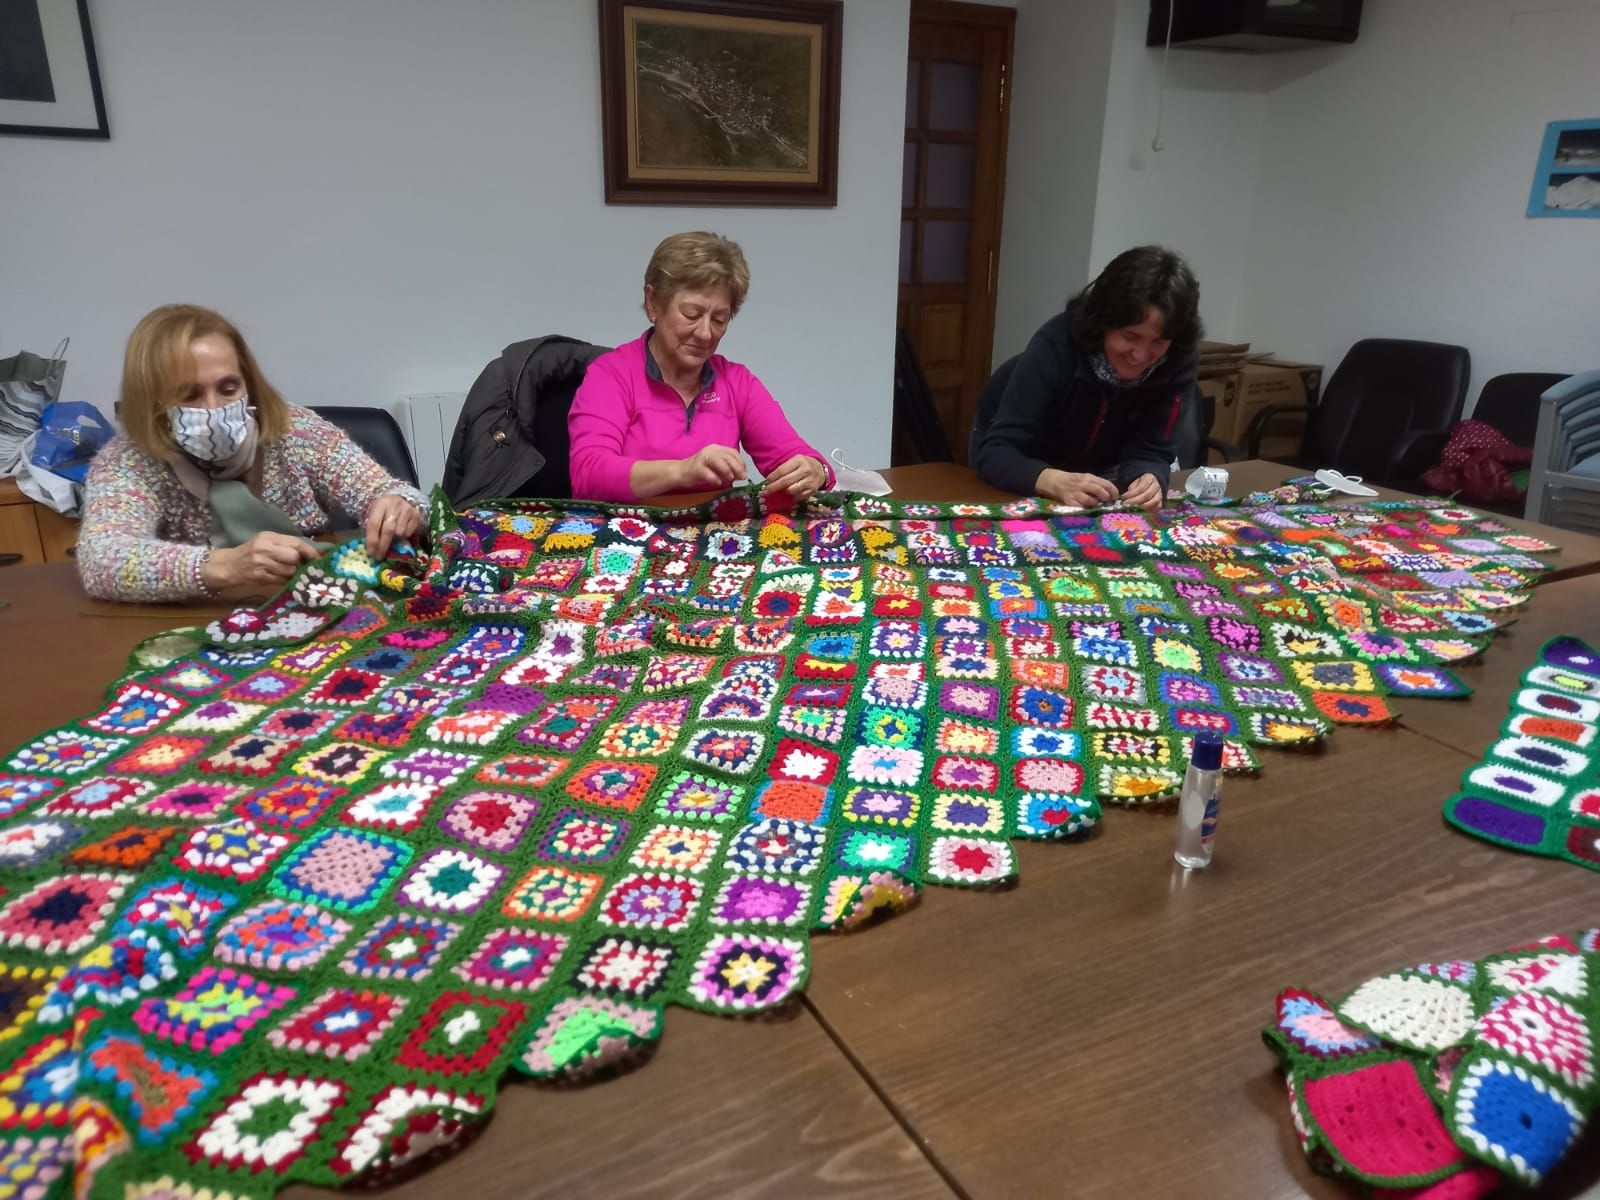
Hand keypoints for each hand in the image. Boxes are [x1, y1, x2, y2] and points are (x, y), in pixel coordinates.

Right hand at [204, 531, 318, 593]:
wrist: (229, 565)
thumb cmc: (252, 552)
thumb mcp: (267, 542)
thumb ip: (286, 545)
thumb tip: (312, 554)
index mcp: (269, 537)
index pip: (296, 543)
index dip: (310, 552)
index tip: (317, 559)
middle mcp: (264, 548)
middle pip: (294, 556)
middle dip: (298, 563)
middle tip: (296, 566)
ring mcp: (261, 563)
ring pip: (289, 571)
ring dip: (291, 574)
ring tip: (284, 572)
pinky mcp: (259, 576)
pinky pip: (281, 581)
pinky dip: (284, 581)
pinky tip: (278, 578)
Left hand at [365, 494, 423, 560]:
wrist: (400, 499)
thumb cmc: (384, 510)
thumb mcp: (375, 514)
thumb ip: (373, 529)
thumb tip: (373, 550)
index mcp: (380, 504)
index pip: (374, 524)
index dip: (372, 540)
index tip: (371, 553)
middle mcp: (394, 505)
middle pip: (388, 530)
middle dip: (383, 546)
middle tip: (379, 556)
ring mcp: (407, 510)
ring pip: (399, 533)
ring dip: (394, 539)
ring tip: (392, 536)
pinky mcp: (416, 515)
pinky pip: (408, 533)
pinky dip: (403, 535)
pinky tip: (401, 530)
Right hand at [677, 445, 745, 489]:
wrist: (680, 472)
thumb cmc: (700, 470)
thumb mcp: (716, 466)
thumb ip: (728, 468)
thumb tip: (742, 475)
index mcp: (716, 448)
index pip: (732, 452)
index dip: (740, 462)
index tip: (745, 472)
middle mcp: (709, 450)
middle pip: (727, 456)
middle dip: (737, 467)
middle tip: (742, 478)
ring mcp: (701, 458)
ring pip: (718, 461)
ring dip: (726, 470)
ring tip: (731, 479)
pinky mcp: (695, 468)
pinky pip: (707, 472)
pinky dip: (714, 478)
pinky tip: (718, 483)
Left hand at [763, 454, 827, 500]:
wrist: (820, 470)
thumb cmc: (802, 466)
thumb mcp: (794, 462)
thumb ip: (783, 470)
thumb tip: (769, 482)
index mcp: (799, 460)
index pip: (782, 470)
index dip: (772, 478)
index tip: (767, 482)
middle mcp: (806, 470)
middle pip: (785, 481)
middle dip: (774, 487)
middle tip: (766, 492)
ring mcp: (810, 481)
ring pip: (791, 490)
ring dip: (783, 492)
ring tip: (780, 492)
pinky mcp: (813, 490)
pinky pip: (798, 497)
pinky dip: (792, 497)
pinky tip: (789, 495)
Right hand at [1035, 469, 1118, 507]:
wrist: (1054, 481)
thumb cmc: (1072, 481)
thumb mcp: (1084, 478)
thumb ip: (1096, 484)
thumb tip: (1109, 493)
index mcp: (1088, 477)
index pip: (1105, 483)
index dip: (1113, 491)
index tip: (1116, 497)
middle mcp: (1083, 484)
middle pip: (1099, 491)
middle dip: (1106, 497)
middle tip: (1108, 502)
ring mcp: (1076, 493)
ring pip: (1090, 500)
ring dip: (1096, 504)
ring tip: (1097, 505)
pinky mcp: (1069, 501)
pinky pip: (1080, 507)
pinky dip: (1086, 509)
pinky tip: (1087, 508)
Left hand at [1121, 473, 1163, 513]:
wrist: (1150, 486)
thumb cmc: (1140, 485)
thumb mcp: (1134, 483)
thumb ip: (1131, 490)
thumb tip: (1125, 498)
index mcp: (1149, 478)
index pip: (1140, 488)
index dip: (1131, 494)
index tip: (1123, 498)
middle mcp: (1156, 486)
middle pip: (1146, 495)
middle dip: (1135, 501)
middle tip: (1126, 505)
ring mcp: (1160, 495)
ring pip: (1153, 502)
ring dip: (1142, 507)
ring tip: (1133, 509)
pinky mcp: (1160, 503)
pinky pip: (1157, 508)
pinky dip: (1149, 511)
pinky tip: (1141, 513)